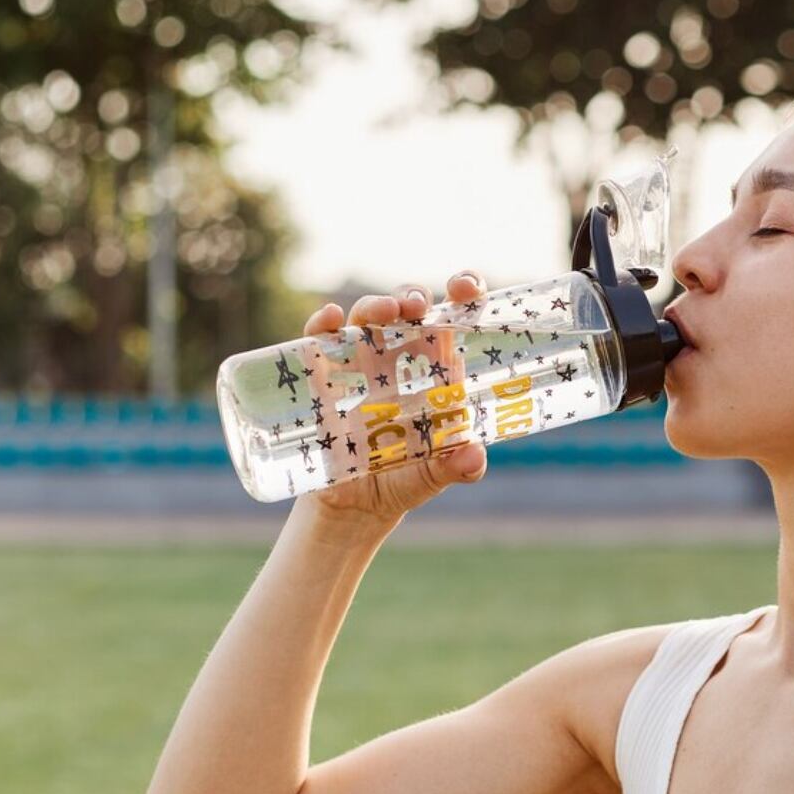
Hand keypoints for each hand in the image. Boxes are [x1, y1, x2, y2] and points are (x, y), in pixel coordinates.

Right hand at [296, 272, 489, 524]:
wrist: (354, 507)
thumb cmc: (403, 482)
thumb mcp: (433, 477)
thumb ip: (457, 466)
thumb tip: (474, 456)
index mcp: (435, 373)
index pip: (452, 321)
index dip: (461, 295)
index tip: (466, 286)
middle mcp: (399, 361)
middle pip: (406, 310)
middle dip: (412, 297)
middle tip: (418, 306)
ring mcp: (359, 367)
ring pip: (366, 319)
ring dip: (375, 306)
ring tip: (386, 311)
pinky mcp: (323, 380)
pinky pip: (319, 343)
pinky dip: (321, 326)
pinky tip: (329, 318)